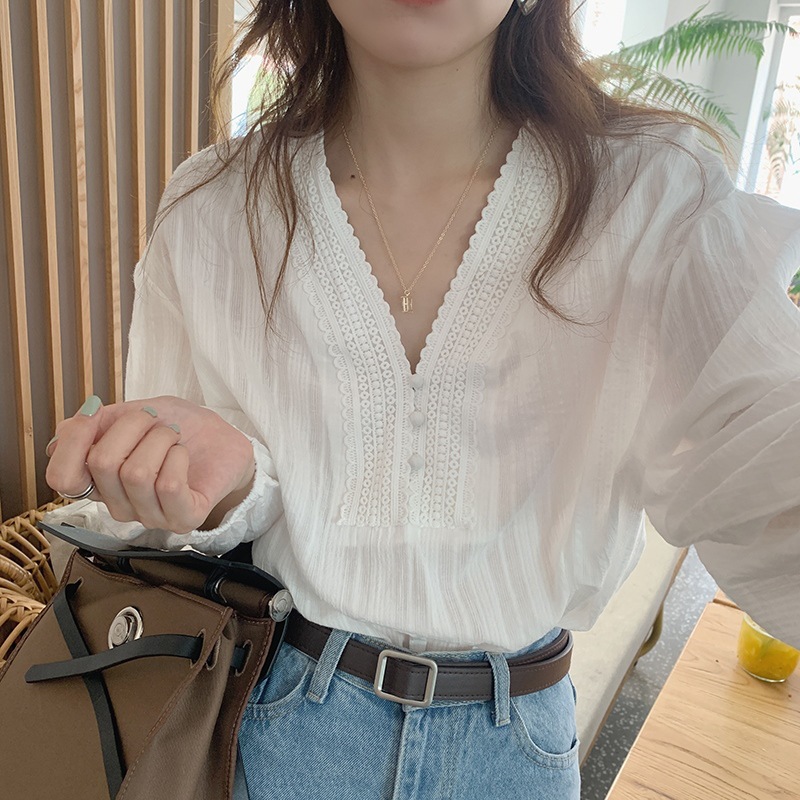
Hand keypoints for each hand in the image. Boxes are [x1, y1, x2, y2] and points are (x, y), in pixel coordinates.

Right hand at [45, 395, 255, 533]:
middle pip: (101, 463)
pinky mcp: (183, 518)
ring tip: (173, 436)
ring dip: (160, 439)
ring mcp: (151, 516)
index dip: (73, 441)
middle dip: (131, 425)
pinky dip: (177, 458)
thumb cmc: (179, 428)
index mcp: (101, 481)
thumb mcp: (133, 413)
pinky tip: (183, 453)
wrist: (222, 440)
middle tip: (154, 419)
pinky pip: (168, 487)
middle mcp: (120, 505)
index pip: (62, 478)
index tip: (96, 413)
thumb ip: (99, 423)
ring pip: (137, 473)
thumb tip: (64, 431)